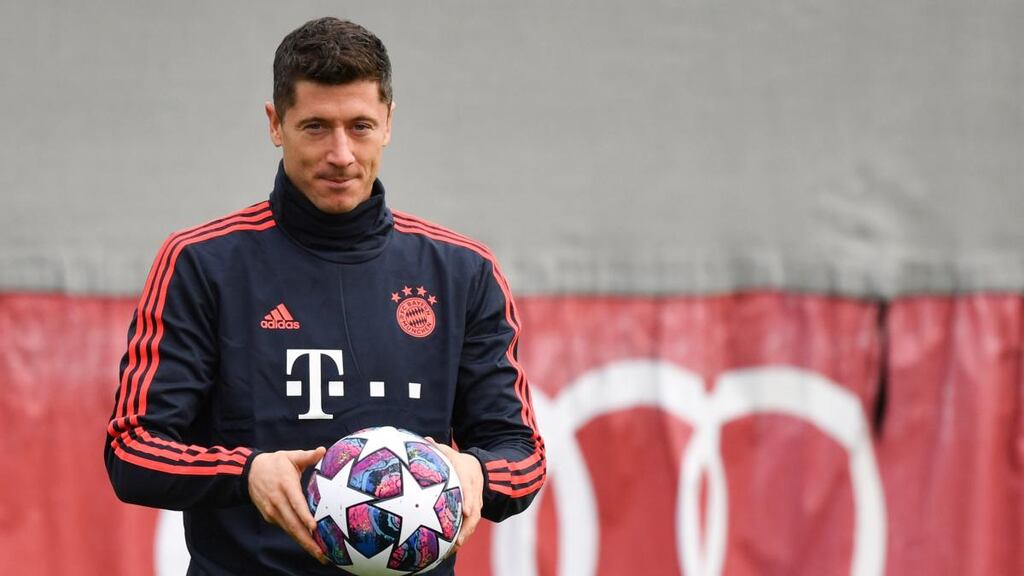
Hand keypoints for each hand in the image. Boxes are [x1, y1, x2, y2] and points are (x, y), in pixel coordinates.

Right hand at [248, 447, 327, 563]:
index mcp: (285, 485)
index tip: (314, 528)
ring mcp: (272, 511)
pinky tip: (309, 545)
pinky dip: (297, 537)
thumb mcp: (290, 456)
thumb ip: (307, 456)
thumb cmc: (275, 463)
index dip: (304, 516)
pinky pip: (286, 528)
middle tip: (323, 553)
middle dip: (307, 540)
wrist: (248, 472)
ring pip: (289, 530)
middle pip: (293, 524)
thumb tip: (323, 450)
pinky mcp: (270, 517)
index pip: (296, 503)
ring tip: (319, 554)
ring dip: (303, 543)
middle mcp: (278, 501)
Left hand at [428, 439, 483, 553]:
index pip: (470, 490)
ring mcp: (476, 504)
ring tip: (453, 549)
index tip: (466, 511)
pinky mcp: (473, 513)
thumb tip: (424, 439)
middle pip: (475, 512)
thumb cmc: (459, 462)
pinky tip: (450, 549)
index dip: (470, 501)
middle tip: (459, 540)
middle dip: (468, 527)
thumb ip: (438, 448)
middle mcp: (475, 494)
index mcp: (469, 478)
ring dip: (464, 536)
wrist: (478, 469)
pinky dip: (461, 537)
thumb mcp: (450, 452)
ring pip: (473, 523)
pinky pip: (469, 526)